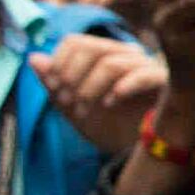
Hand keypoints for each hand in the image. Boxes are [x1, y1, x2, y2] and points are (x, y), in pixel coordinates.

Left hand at [31, 32, 167, 163]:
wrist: (139, 153)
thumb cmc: (108, 127)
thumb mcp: (73, 107)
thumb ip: (54, 83)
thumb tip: (33, 57)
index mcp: (102, 55)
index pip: (74, 42)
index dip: (59, 63)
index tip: (54, 89)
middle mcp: (124, 54)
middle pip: (90, 47)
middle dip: (72, 75)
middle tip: (67, 102)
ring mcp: (145, 65)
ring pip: (111, 63)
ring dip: (89, 88)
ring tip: (83, 111)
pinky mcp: (162, 81)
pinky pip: (142, 74)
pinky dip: (121, 87)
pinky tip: (110, 103)